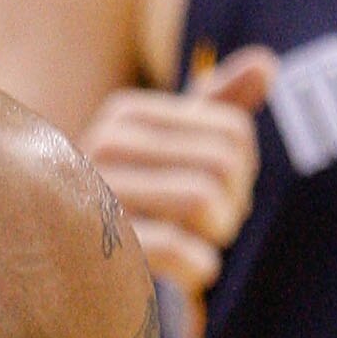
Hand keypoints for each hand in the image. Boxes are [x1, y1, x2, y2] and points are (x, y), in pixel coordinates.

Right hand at [82, 47, 269, 295]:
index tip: (219, 193)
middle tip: (210, 226)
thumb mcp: (173, 154)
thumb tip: (266, 63)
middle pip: (222, 162)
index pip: (234, 131)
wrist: (69, 274)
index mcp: (126, 116)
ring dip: (216, 235)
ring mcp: (94, 196)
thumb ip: (215, 110)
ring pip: (203, 199)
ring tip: (196, 246)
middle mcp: (103, 145)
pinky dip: (199, 268)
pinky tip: (186, 274)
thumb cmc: (134, 209)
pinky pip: (178, 249)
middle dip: (234, 205)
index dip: (244, 171)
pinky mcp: (95, 248)